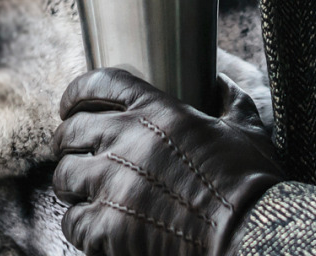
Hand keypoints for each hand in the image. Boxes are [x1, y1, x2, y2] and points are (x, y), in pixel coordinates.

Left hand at [51, 69, 284, 255]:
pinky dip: (79, 225)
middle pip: (71, 131)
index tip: (69, 106)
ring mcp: (112, 183)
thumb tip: (220, 80)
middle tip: (72, 153)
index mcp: (156, 111)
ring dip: (71, 184)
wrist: (248, 234)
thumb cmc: (251, 182)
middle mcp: (125, 140)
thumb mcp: (247, 128)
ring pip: (64, 176)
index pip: (98, 85)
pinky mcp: (106, 226)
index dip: (76, 94)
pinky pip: (71, 221)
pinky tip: (93, 227)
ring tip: (80, 192)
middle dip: (67, 142)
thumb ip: (229, 99)